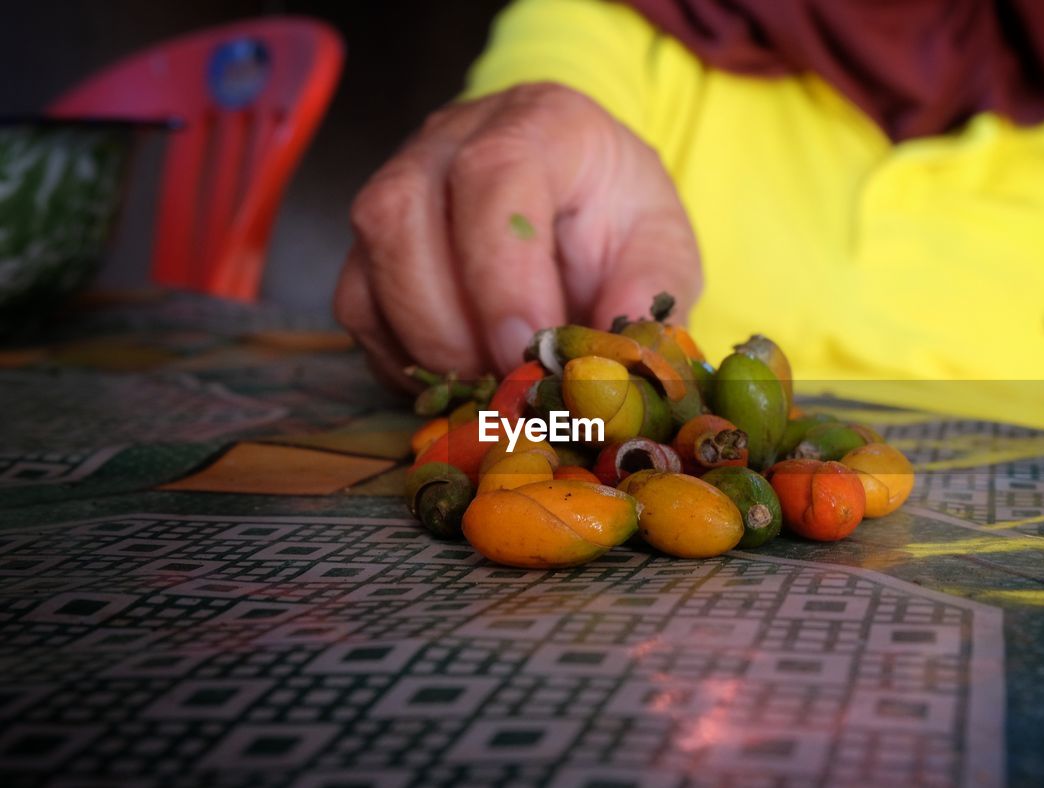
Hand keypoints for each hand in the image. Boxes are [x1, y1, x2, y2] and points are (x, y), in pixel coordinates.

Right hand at [335, 82, 701, 389]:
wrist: (581, 202)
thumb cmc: (619, 222)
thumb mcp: (662, 250)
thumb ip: (649, 294)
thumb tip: (611, 359)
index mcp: (539, 123)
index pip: (493, 174)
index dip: (501, 273)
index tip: (527, 347)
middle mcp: (450, 139)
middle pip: (401, 215)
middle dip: (450, 323)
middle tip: (504, 381)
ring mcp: (397, 185)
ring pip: (369, 265)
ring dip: (423, 345)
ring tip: (485, 384)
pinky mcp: (372, 244)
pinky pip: (357, 306)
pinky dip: (400, 357)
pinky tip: (455, 377)